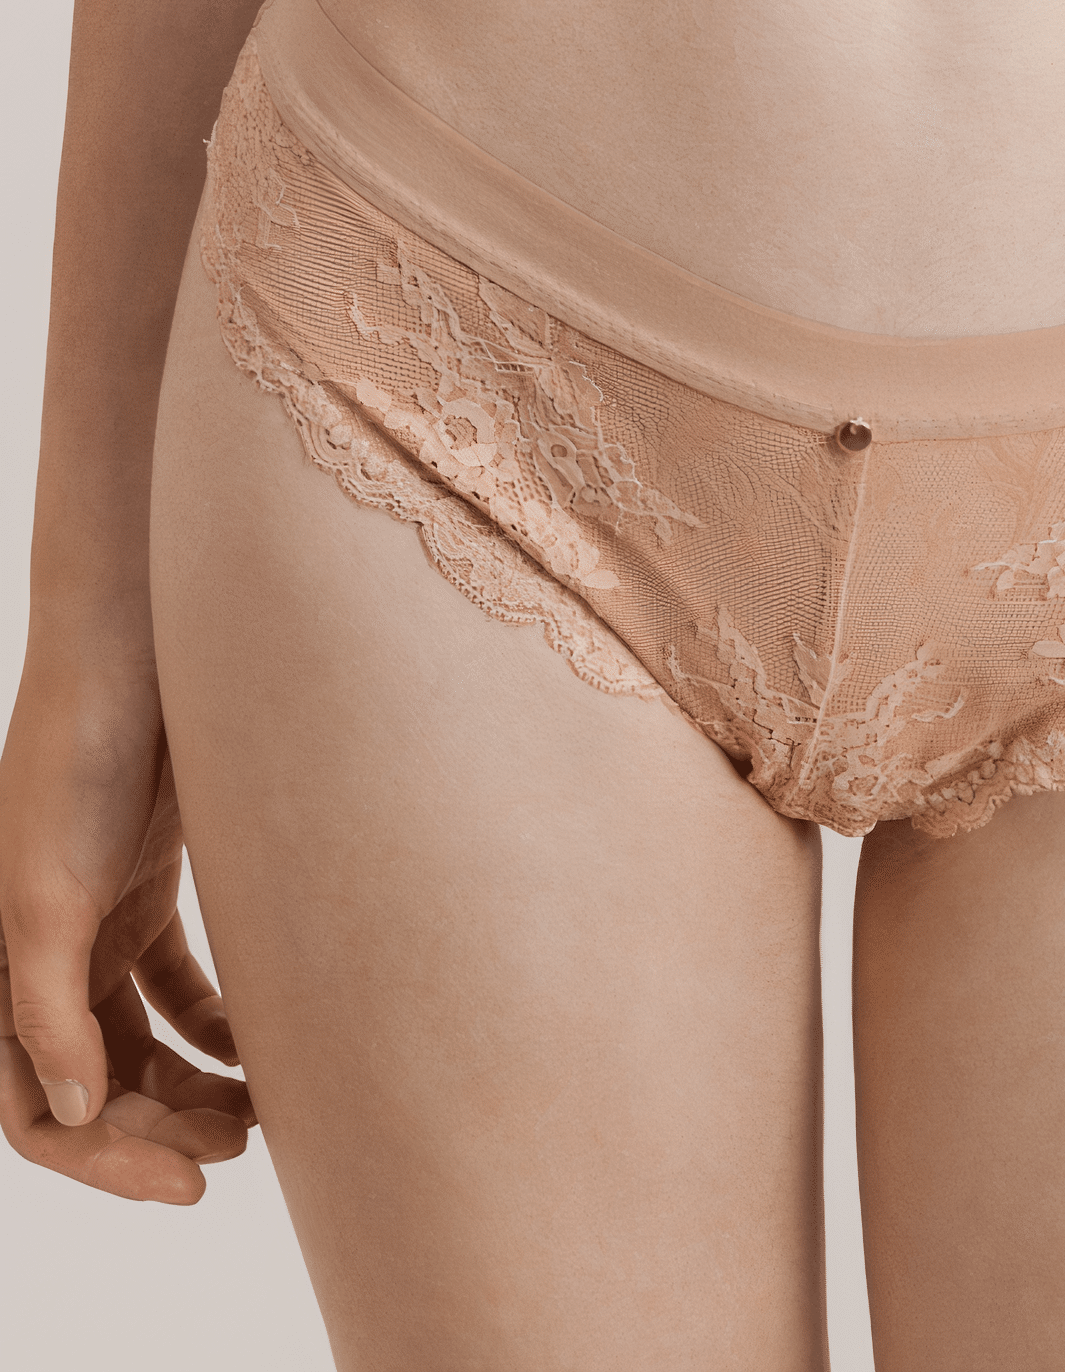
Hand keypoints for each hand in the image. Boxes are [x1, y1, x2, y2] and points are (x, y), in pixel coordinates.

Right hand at [0, 665, 254, 1202]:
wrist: (135, 660)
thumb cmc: (78, 765)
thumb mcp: (50, 895)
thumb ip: (50, 1010)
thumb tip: (75, 1116)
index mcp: (4, 970)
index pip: (40, 1109)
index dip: (105, 1159)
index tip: (189, 1184)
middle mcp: (46, 958)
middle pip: (97, 1085)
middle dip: (158, 1129)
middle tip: (233, 1151)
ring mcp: (100, 924)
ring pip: (142, 1043)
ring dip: (190, 1087)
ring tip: (256, 1112)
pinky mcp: (149, 890)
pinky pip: (179, 987)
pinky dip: (215, 1025)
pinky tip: (259, 1048)